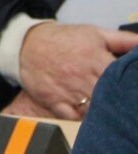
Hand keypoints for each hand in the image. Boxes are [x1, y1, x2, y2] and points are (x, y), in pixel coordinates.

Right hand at [15, 21, 137, 121]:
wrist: (27, 44)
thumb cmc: (64, 39)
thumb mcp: (96, 33)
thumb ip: (124, 40)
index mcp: (95, 59)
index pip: (120, 78)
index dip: (130, 87)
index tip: (133, 91)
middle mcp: (81, 77)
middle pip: (107, 97)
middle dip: (117, 102)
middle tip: (124, 105)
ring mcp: (67, 90)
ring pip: (92, 110)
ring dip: (102, 113)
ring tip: (111, 114)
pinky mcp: (53, 100)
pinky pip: (71, 117)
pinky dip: (82, 120)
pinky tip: (90, 118)